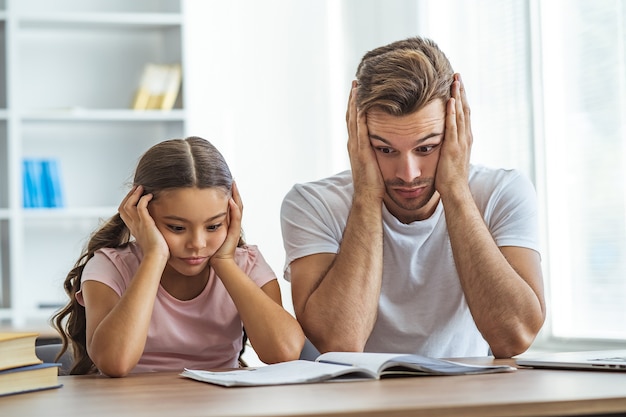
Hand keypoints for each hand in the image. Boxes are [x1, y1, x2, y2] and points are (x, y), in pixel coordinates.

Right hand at [118, 185, 168, 258]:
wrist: (156, 258)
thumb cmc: (157, 251)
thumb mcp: (150, 238)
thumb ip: (149, 231)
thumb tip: (155, 227)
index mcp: (133, 228)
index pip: (123, 212)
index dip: (127, 202)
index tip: (135, 195)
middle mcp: (133, 225)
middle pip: (123, 207)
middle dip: (129, 196)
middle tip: (137, 188)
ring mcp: (138, 224)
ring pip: (128, 205)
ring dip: (135, 195)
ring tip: (142, 188)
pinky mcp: (146, 223)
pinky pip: (140, 207)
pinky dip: (143, 199)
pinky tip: (150, 196)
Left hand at [209, 181, 242, 266]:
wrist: (219, 262)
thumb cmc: (212, 249)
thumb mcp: (208, 231)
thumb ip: (205, 223)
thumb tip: (194, 212)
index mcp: (228, 221)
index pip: (231, 204)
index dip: (230, 193)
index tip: (226, 182)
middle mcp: (234, 222)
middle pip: (237, 203)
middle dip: (234, 191)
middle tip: (232, 180)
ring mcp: (235, 226)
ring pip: (238, 208)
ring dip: (236, 196)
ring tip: (233, 185)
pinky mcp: (234, 232)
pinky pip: (236, 218)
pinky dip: (234, 209)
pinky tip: (230, 200)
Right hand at [346, 81, 384, 201]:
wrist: (368, 198)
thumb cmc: (374, 184)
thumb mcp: (375, 163)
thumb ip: (377, 152)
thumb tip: (385, 145)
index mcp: (357, 146)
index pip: (355, 121)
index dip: (356, 105)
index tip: (359, 91)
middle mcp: (353, 143)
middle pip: (351, 115)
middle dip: (353, 99)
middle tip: (356, 82)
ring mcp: (355, 146)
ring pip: (353, 118)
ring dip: (354, 102)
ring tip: (357, 86)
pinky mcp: (361, 150)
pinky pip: (359, 128)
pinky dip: (359, 114)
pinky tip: (362, 103)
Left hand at [435, 73, 472, 196]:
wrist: (455, 190)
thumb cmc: (449, 177)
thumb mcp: (449, 156)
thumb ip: (447, 145)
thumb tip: (440, 137)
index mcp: (464, 138)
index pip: (463, 113)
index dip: (461, 97)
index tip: (457, 83)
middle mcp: (466, 137)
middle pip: (464, 108)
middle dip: (461, 91)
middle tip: (457, 75)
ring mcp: (461, 141)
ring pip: (461, 114)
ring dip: (458, 96)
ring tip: (455, 81)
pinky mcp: (453, 147)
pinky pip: (453, 126)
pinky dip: (452, 112)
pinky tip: (450, 101)